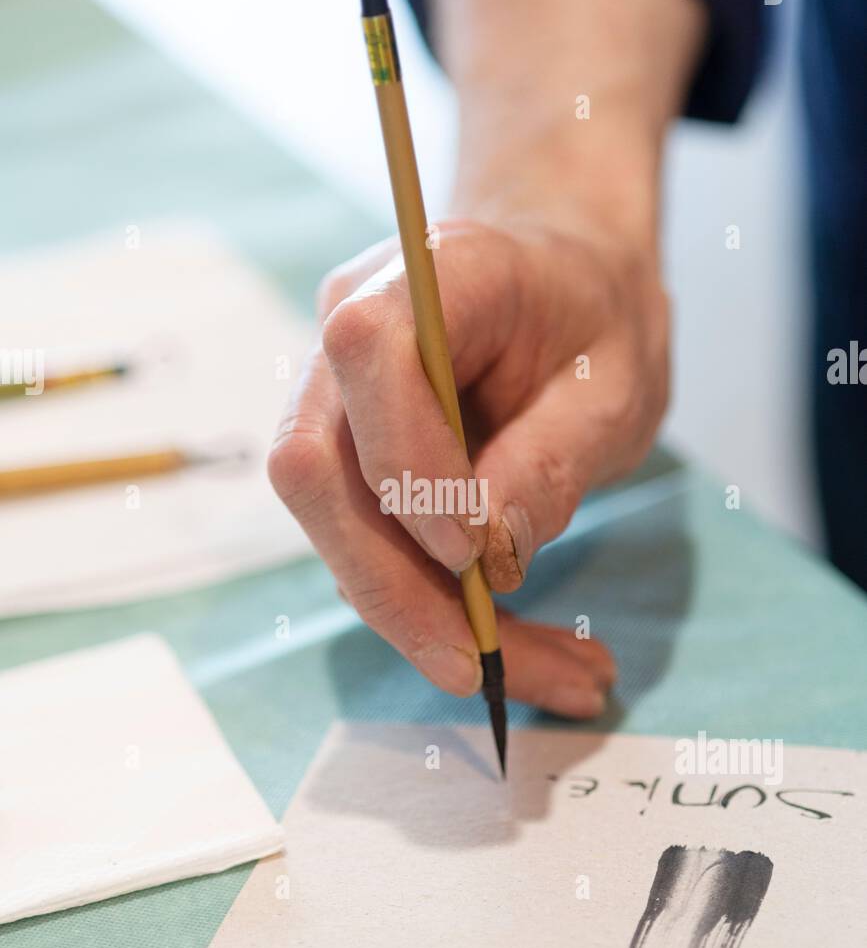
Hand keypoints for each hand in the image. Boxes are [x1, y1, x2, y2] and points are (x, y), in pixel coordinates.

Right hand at [268, 216, 667, 715]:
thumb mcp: (617, 385)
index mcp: (432, 272)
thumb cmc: (596, 319)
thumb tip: (490, 553)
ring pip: (336, 526)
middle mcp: (353, 327)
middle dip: (388, 583)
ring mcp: (337, 395)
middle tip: (481, 671)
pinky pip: (367, 544)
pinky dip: (436, 611)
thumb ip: (554, 455)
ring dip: (422, 619)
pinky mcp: (349, 456)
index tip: (472, 552)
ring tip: (558, 676)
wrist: (568, 288)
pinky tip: (525, 651)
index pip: (368, 350)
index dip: (404, 459)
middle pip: (315, 464)